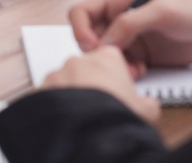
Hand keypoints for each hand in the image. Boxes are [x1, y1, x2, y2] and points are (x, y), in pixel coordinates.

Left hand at [40, 46, 160, 123]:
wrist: (86, 135)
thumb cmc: (115, 117)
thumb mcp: (146, 110)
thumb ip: (149, 102)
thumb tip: (149, 104)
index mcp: (107, 58)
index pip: (112, 57)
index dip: (116, 75)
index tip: (118, 90)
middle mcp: (80, 61)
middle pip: (88, 68)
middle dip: (93, 83)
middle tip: (102, 106)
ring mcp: (58, 74)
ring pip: (67, 81)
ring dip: (74, 94)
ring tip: (84, 116)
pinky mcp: (42, 89)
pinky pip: (51, 95)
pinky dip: (57, 105)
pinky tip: (68, 119)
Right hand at [69, 0, 191, 71]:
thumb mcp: (163, 10)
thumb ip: (131, 22)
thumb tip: (104, 40)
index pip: (82, 12)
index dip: (81, 30)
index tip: (94, 46)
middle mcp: (120, 17)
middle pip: (88, 37)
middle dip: (97, 52)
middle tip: (115, 61)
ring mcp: (130, 38)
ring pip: (103, 55)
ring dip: (112, 65)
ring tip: (132, 68)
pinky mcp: (141, 55)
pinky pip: (121, 67)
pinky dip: (125, 73)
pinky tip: (141, 72)